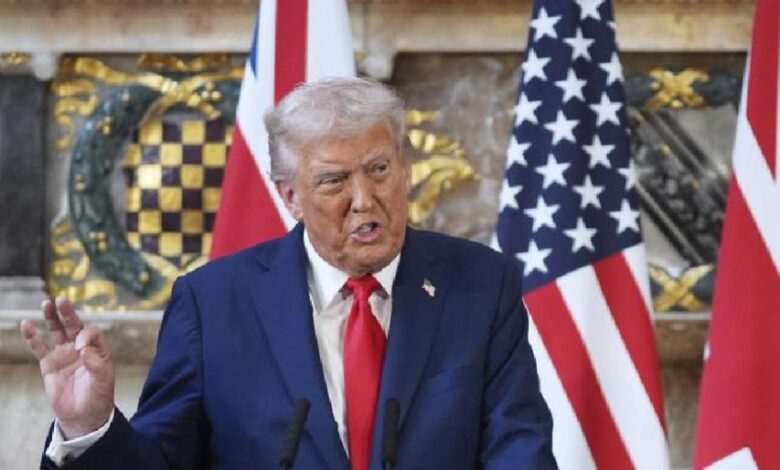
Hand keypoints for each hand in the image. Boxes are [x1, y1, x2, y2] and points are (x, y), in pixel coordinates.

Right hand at [20, 298, 114, 439]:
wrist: (83, 416)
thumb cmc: (98, 397)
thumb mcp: (102, 381)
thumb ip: (96, 364)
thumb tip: (83, 349)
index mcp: (98, 349)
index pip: (91, 333)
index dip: (85, 335)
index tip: (80, 347)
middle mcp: (81, 348)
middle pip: (74, 326)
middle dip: (68, 314)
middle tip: (61, 300)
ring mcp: (64, 354)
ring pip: (57, 332)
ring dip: (51, 318)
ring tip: (46, 303)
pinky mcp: (49, 364)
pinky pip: (39, 348)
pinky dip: (33, 337)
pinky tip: (26, 324)